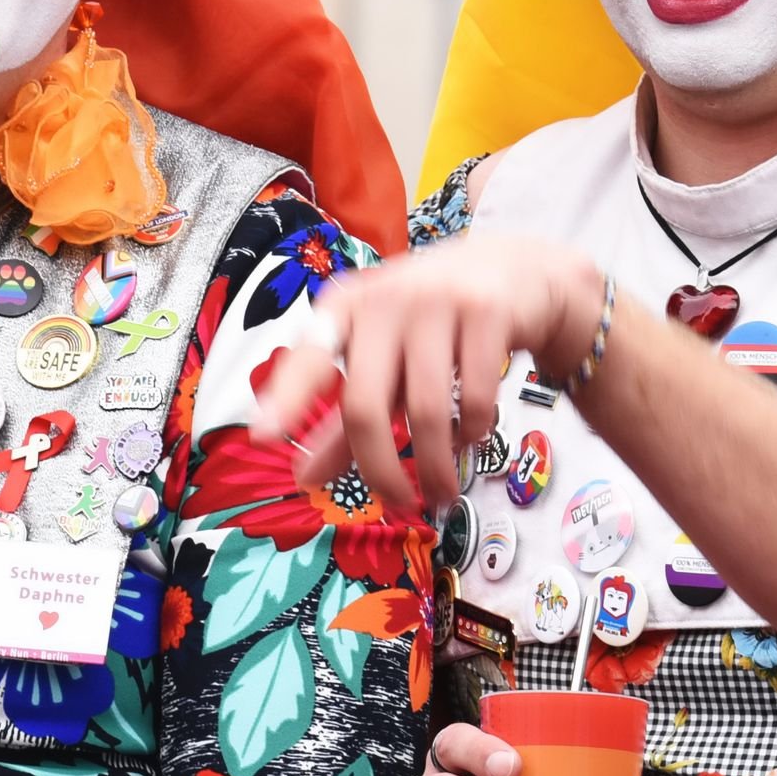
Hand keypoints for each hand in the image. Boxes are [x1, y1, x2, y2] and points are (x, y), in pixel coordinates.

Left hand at [249, 236, 606, 514]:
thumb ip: (344, 418)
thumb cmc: (433, 321)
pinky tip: (473, 436)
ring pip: (427, 410)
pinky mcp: (488, 313)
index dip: (286, 397)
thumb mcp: (384, 359)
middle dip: (381, 470)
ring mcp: (438, 301)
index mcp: (346, 307)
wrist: (514, 269)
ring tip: (442, 491)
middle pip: (366, 405)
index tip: (262, 437)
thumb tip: (305, 479)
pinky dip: (474, 432)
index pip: (309, 356)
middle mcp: (385, 299)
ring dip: (436, 466)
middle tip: (399, 505)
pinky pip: (476, 397)